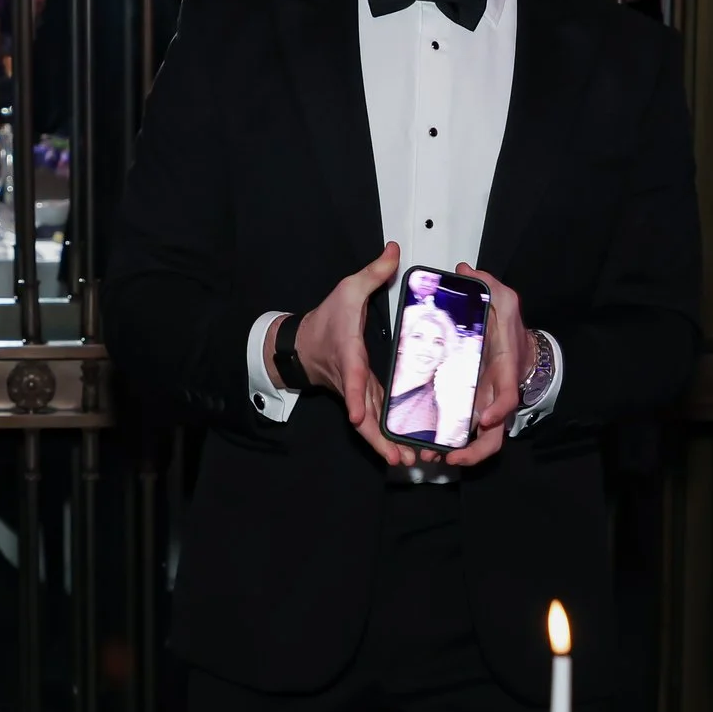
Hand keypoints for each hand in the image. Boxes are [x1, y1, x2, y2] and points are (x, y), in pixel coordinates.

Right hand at [289, 242, 407, 464]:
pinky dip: (387, 438)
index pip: (350, 378)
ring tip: (410, 462)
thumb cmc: (327, 319)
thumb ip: (373, 272)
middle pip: (363, 414)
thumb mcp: (347, 289)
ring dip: (386, 444)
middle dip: (379, 437)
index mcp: (348, 354)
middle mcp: (352, 380)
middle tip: (400, 457)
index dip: (353, 396)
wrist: (302, 344)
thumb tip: (394, 249)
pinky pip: (374, 421)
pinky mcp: (362, 398)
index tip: (353, 415)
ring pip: (369, 424)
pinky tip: (407, 454)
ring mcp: (356, 392)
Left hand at [432, 262, 525, 468]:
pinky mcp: (471, 408)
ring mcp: (484, 405)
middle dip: (475, 450)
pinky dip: (451, 443)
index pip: (507, 395)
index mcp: (504, 371)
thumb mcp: (503, 299)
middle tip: (450, 457)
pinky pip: (464, 431)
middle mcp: (495, 394)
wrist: (517, 342)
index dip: (498, 409)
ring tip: (433, 458)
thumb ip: (488, 284)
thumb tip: (466, 270)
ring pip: (480, 440)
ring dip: (460, 453)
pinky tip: (429, 448)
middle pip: (494, 433)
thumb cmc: (510, 326)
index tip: (484, 418)